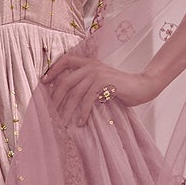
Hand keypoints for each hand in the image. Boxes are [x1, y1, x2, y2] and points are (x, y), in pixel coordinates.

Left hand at [42, 51, 157, 126]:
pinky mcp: (105, 82)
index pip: (65, 60)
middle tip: (51, 115)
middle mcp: (91, 65)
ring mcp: (98, 73)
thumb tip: (66, 97)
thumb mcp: (100, 82)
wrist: (142, 86)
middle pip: (65, 82)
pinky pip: (88, 98)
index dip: (53, 70)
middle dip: (56, 100)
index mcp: (88, 62)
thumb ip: (86, 83)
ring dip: (68, 110)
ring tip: (64, 123)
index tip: (43, 83)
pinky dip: (83, 112)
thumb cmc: (121, 88)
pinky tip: (81, 122)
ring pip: (75, 93)